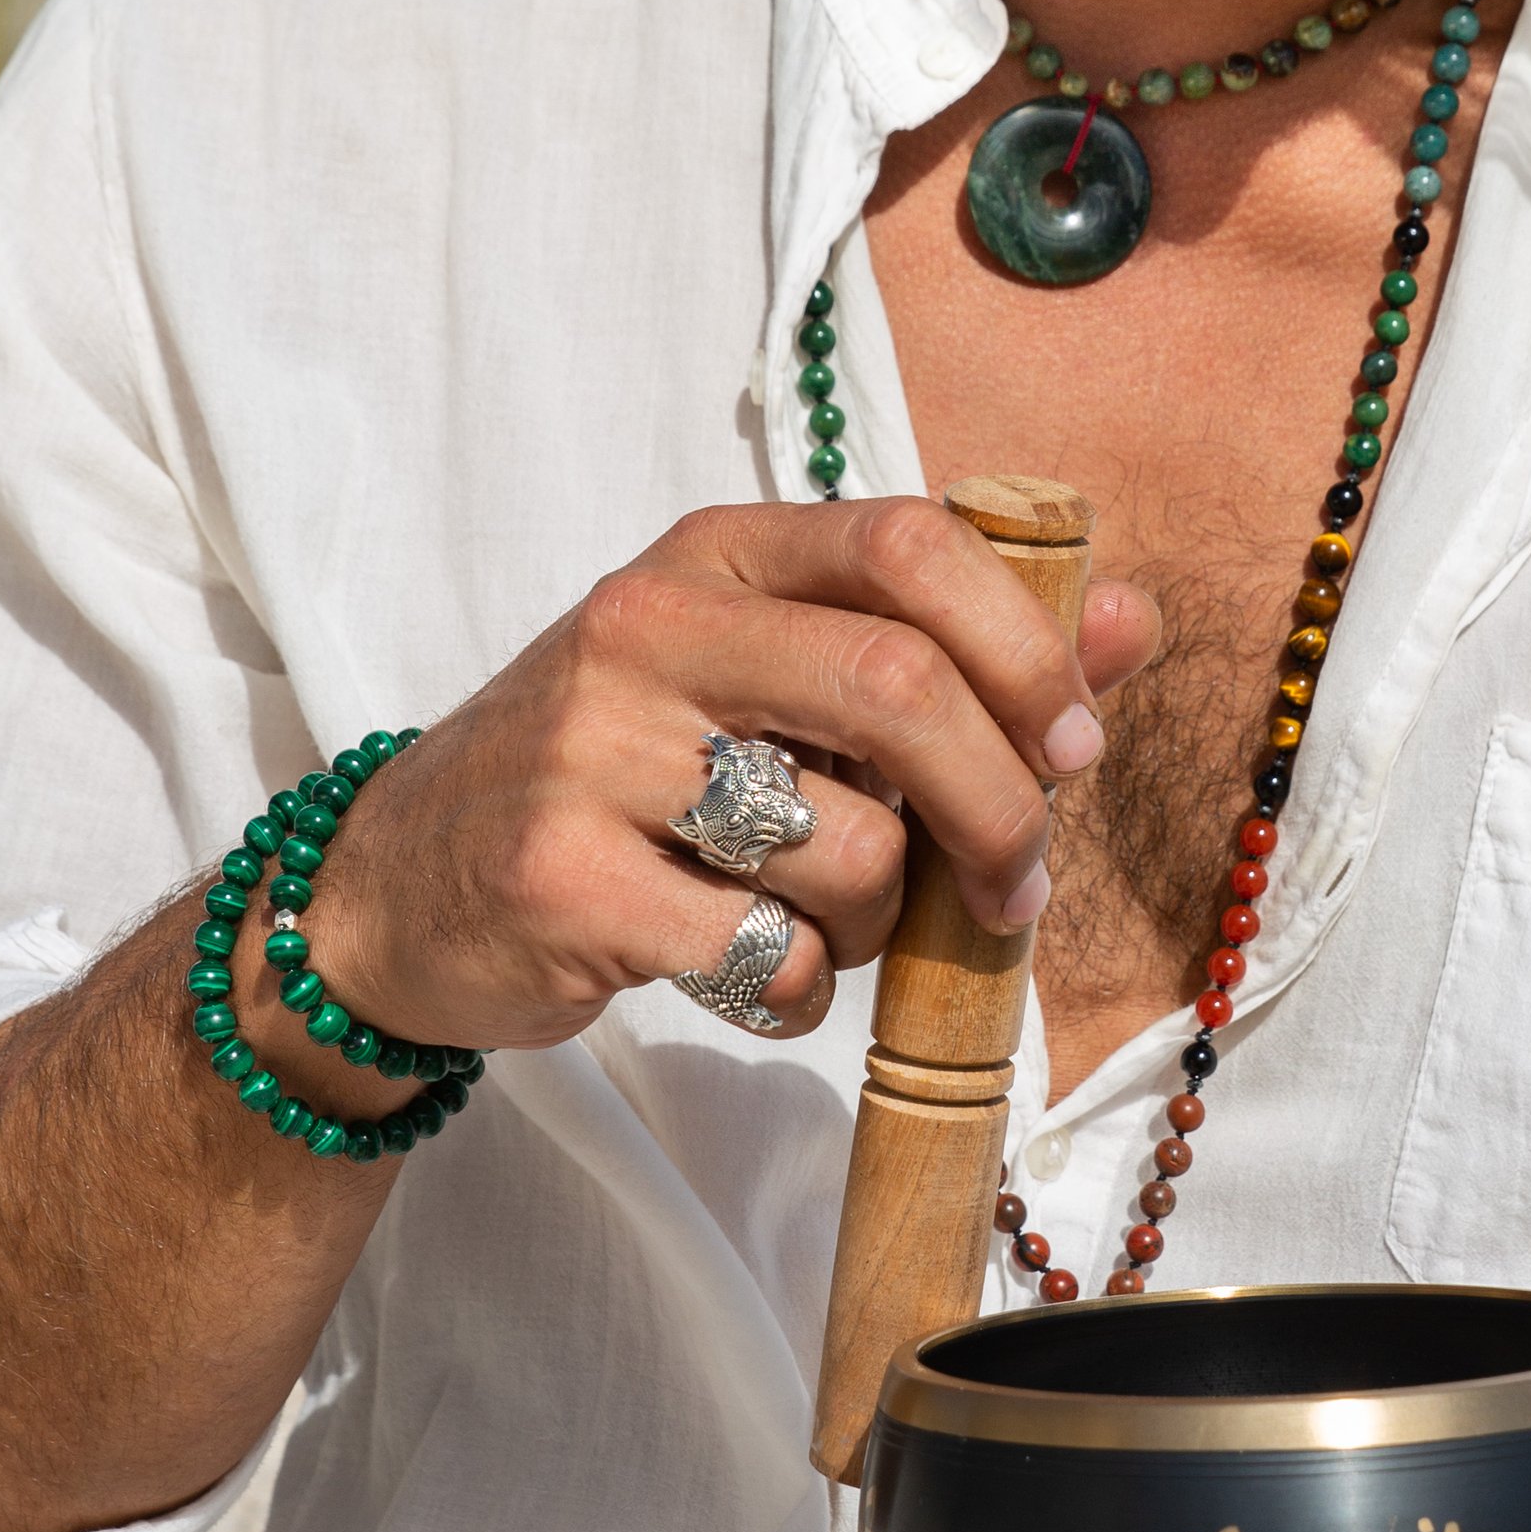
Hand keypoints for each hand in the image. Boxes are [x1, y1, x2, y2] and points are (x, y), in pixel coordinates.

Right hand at [269, 499, 1157, 1073]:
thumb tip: (1133, 618)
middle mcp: (647, 627)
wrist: (397, 887)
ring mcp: (592, 752)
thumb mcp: (770, 679)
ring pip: (844, 845)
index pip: (908, 542)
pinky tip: (756, 969)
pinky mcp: (561, 880)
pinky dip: (804, 989)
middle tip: (1020, 885)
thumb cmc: (626, 773)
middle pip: (896, 687)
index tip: (1074, 741)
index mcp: (717, 556)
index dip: (1024, 644)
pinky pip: (767, 953)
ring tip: (831, 922)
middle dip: (1000, 804)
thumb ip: (954, 648)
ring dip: (885, 921)